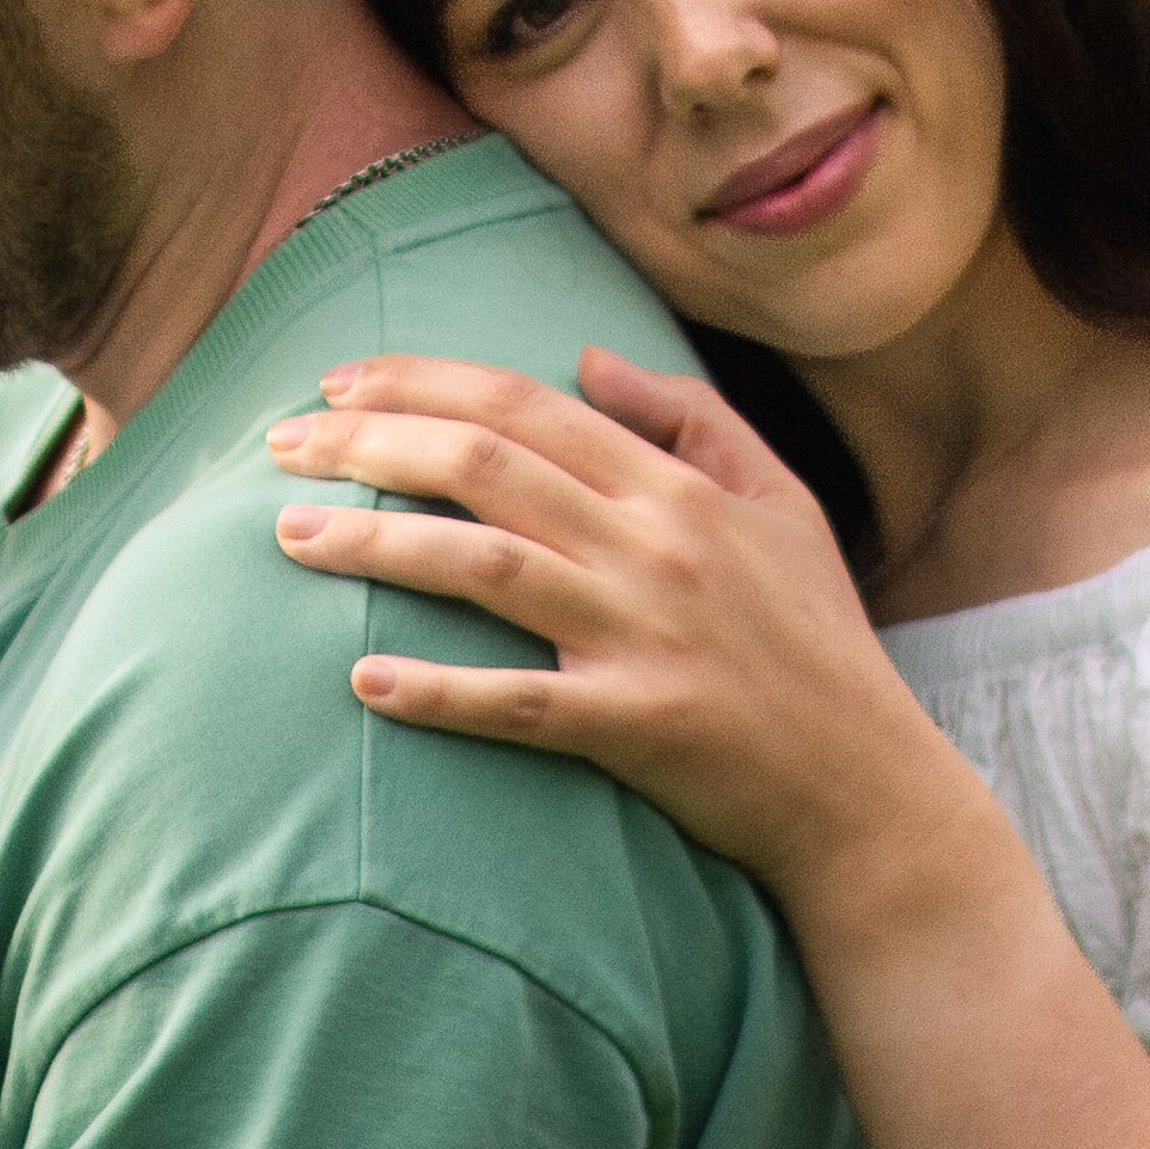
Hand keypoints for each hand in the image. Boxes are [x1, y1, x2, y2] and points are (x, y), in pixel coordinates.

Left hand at [269, 346, 941, 901]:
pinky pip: (519, 704)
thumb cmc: (817, 643)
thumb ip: (690, 420)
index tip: (336, 383)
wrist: (869, 790)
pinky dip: (439, 691)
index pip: (524, 404)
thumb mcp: (780, 505)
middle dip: (368, 442)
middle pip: (484, 464)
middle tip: (280, 444)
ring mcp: (644, 635)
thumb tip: (588, 358)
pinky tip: (365, 678)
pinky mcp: (637, 727)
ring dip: (377, 543)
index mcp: (678, 487)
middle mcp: (654, 546)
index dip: (419, 383)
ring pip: (483, 565)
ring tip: (288, 537)